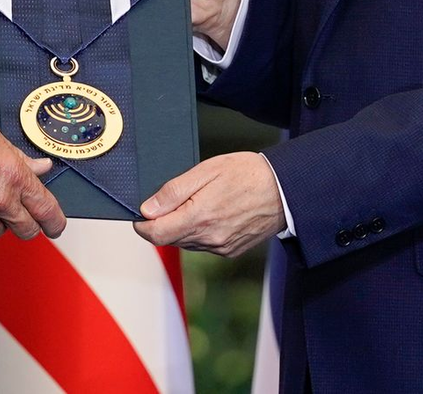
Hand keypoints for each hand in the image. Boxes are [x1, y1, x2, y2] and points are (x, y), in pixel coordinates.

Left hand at [133, 153, 285, 256]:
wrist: (283, 190)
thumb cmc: (245, 173)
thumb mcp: (206, 171)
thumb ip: (174, 192)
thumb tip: (147, 209)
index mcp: (200, 218)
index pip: (156, 234)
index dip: (142, 225)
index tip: (138, 214)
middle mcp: (210, 239)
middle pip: (170, 239)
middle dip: (162, 222)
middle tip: (168, 199)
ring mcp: (221, 248)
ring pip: (186, 242)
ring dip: (181, 226)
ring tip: (195, 201)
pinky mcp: (231, 251)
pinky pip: (204, 245)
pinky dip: (198, 231)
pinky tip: (210, 211)